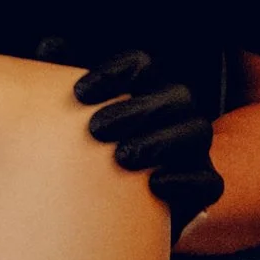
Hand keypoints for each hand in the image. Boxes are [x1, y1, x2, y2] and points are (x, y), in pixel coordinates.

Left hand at [37, 42, 223, 233]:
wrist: (112, 213)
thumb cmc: (91, 154)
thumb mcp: (73, 118)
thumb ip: (61, 81)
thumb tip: (50, 46)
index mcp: (147, 90)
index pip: (141, 65)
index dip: (114, 73)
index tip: (79, 94)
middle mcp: (176, 115)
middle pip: (176, 95)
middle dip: (138, 109)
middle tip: (95, 129)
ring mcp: (194, 151)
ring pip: (198, 132)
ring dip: (160, 141)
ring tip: (121, 158)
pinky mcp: (202, 188)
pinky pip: (210, 181)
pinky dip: (186, 181)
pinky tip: (154, 185)